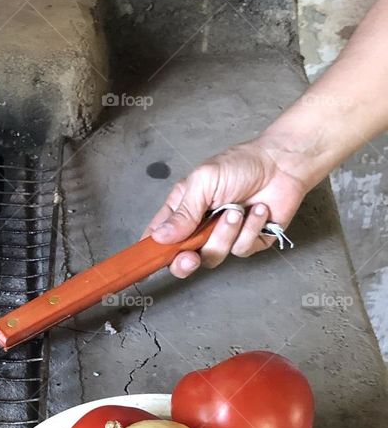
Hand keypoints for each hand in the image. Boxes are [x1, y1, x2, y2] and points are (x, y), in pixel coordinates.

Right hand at [144, 138, 313, 277]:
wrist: (281, 164)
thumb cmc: (239, 165)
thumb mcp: (203, 182)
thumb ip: (183, 212)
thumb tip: (160, 237)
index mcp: (182, 210)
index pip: (159, 236)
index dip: (150, 251)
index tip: (146, 262)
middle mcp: (200, 228)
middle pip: (182, 259)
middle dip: (184, 263)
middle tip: (189, 258)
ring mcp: (224, 237)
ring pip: (213, 256)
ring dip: (225, 234)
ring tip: (237, 210)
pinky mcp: (249, 242)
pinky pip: (241, 249)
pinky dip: (250, 229)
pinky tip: (258, 211)